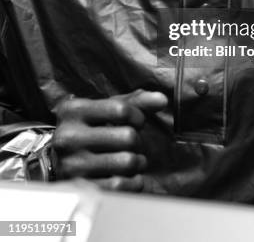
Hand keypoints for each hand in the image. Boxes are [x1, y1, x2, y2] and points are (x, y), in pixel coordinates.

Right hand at [52, 89, 167, 191]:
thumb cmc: (89, 129)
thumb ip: (135, 102)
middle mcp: (69, 136)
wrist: (57, 162)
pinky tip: (129, 177)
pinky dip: (134, 182)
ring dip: (138, 162)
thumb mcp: (105, 109)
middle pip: (128, 137)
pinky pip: (121, 186)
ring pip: (127, 162)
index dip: (138, 116)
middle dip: (138, 141)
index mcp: (74, 110)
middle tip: (132, 144)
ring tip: (132, 160)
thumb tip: (162, 99)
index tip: (137, 122)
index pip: (122, 109)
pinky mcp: (80, 189)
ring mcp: (73, 164)